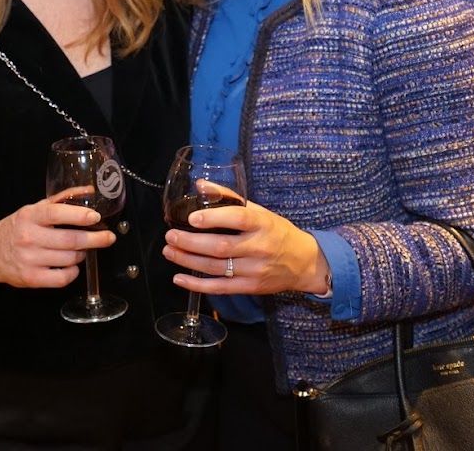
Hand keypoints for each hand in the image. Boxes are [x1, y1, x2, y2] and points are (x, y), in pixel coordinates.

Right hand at [0, 188, 116, 291]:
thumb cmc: (17, 228)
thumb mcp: (34, 209)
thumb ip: (61, 199)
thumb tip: (88, 190)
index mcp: (30, 216)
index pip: (57, 213)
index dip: (79, 215)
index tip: (95, 217)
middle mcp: (28, 237)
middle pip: (70, 240)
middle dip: (94, 239)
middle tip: (108, 237)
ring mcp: (29, 259)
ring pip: (69, 259)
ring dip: (81, 254)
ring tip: (80, 250)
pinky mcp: (31, 278)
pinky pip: (62, 278)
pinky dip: (72, 272)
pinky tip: (70, 265)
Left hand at [162, 199, 330, 297]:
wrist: (304, 262)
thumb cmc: (277, 232)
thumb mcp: (260, 210)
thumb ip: (229, 198)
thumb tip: (200, 185)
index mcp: (263, 223)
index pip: (238, 219)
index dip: (214, 218)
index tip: (192, 218)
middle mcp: (259, 247)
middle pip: (221, 247)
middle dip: (191, 242)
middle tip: (171, 236)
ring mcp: (255, 270)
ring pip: (217, 267)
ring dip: (189, 260)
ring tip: (169, 251)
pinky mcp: (250, 287)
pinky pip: (220, 288)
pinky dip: (197, 285)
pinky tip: (179, 278)